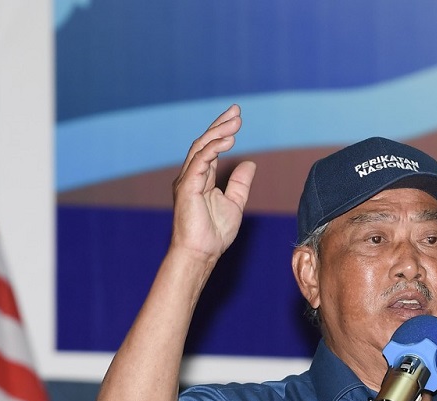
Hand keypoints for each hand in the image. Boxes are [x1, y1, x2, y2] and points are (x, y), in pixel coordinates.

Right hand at [171, 104, 256, 260]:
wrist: (201, 253)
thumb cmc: (214, 234)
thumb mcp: (234, 203)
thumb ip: (240, 183)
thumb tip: (250, 163)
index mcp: (201, 178)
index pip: (211, 148)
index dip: (223, 131)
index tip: (237, 117)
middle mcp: (192, 175)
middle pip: (205, 142)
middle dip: (220, 125)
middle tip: (236, 111)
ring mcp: (187, 180)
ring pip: (201, 148)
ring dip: (218, 133)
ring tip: (235, 122)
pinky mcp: (186, 187)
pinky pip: (199, 162)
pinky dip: (213, 149)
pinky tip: (227, 141)